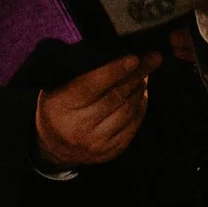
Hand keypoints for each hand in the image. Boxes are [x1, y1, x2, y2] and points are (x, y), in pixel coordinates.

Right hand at [36, 53, 159, 166]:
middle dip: (136, 75)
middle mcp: (80, 126)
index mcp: (62, 105)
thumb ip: (80, 73)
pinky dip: (141, 108)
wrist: (54, 147)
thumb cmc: (57, 107)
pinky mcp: (111, 151)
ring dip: (140, 90)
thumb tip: (115, 56)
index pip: (91, 85)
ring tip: (145, 74)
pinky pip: (133, 127)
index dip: (114, 71)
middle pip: (115, 97)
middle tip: (153, 59)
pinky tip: (141, 94)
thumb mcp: (56, 87)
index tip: (134, 58)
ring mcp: (97, 142)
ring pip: (127, 112)